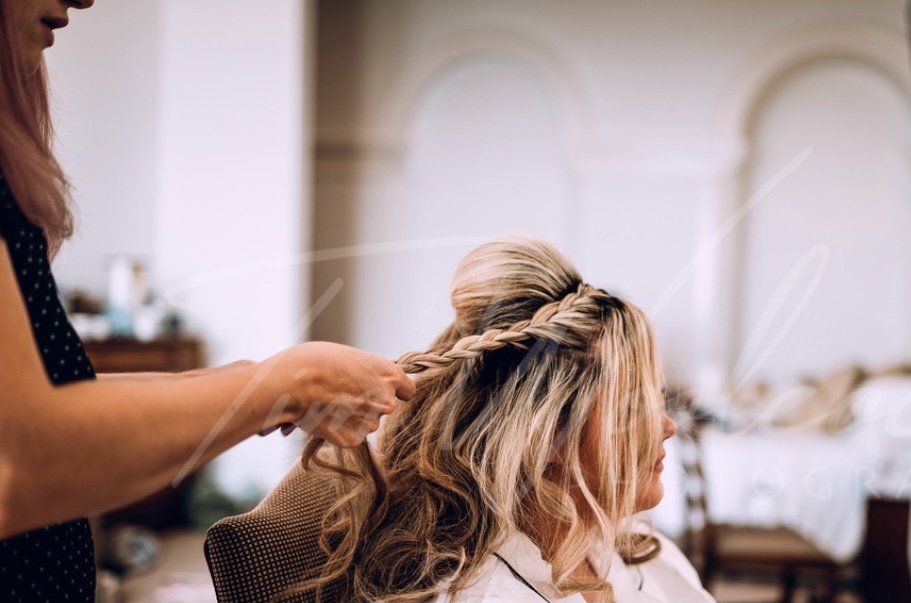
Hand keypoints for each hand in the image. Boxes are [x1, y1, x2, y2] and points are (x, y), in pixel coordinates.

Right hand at [265, 342, 414, 446]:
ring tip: (329, 404)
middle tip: (344, 396)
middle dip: (369, 405)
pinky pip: (352, 436)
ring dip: (354, 418)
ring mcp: (371, 422)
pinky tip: (325, 417)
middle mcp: (387, 400)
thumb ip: (367, 375)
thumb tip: (367, 384)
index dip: (396, 392)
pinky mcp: (354, 439)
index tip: (387, 393)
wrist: (295, 381)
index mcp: (390, 375)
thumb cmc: (318, 362)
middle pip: (385, 408)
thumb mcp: (351, 359)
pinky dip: (340, 430)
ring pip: (368, 424)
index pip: (408, 390)